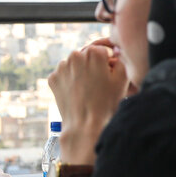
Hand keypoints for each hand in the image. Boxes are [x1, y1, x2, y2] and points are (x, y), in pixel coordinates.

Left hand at [47, 38, 129, 162]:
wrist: (86, 125)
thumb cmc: (107, 103)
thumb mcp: (122, 79)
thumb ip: (119, 60)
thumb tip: (112, 55)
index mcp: (93, 52)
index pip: (102, 51)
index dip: (107, 63)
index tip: (107, 75)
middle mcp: (75, 55)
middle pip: (86, 57)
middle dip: (91, 66)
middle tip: (97, 84)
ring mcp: (61, 67)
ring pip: (73, 65)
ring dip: (79, 72)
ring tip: (87, 90)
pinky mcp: (53, 78)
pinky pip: (63, 75)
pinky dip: (69, 81)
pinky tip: (76, 93)